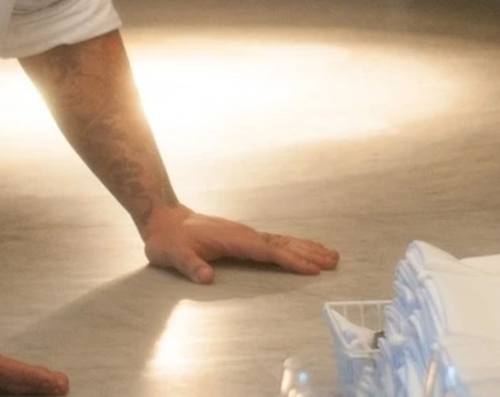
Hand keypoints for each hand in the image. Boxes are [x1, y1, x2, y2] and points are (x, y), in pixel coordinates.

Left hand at [140, 205, 340, 283]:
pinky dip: (294, 246)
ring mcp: (246, 234)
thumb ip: (190, 266)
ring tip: (330, 255)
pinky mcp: (245, 238)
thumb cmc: (170, 240)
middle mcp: (245, 234)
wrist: (165, 220)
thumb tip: (206, 278)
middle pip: (283, 244)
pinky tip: (304, 250)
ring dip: (307, 248)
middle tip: (334, 261)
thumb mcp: (173, 255)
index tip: (312, 268)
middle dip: (309, 253)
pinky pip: (276, 242)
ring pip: (283, 241)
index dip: (290, 260)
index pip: (268, 251)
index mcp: (233, 239)